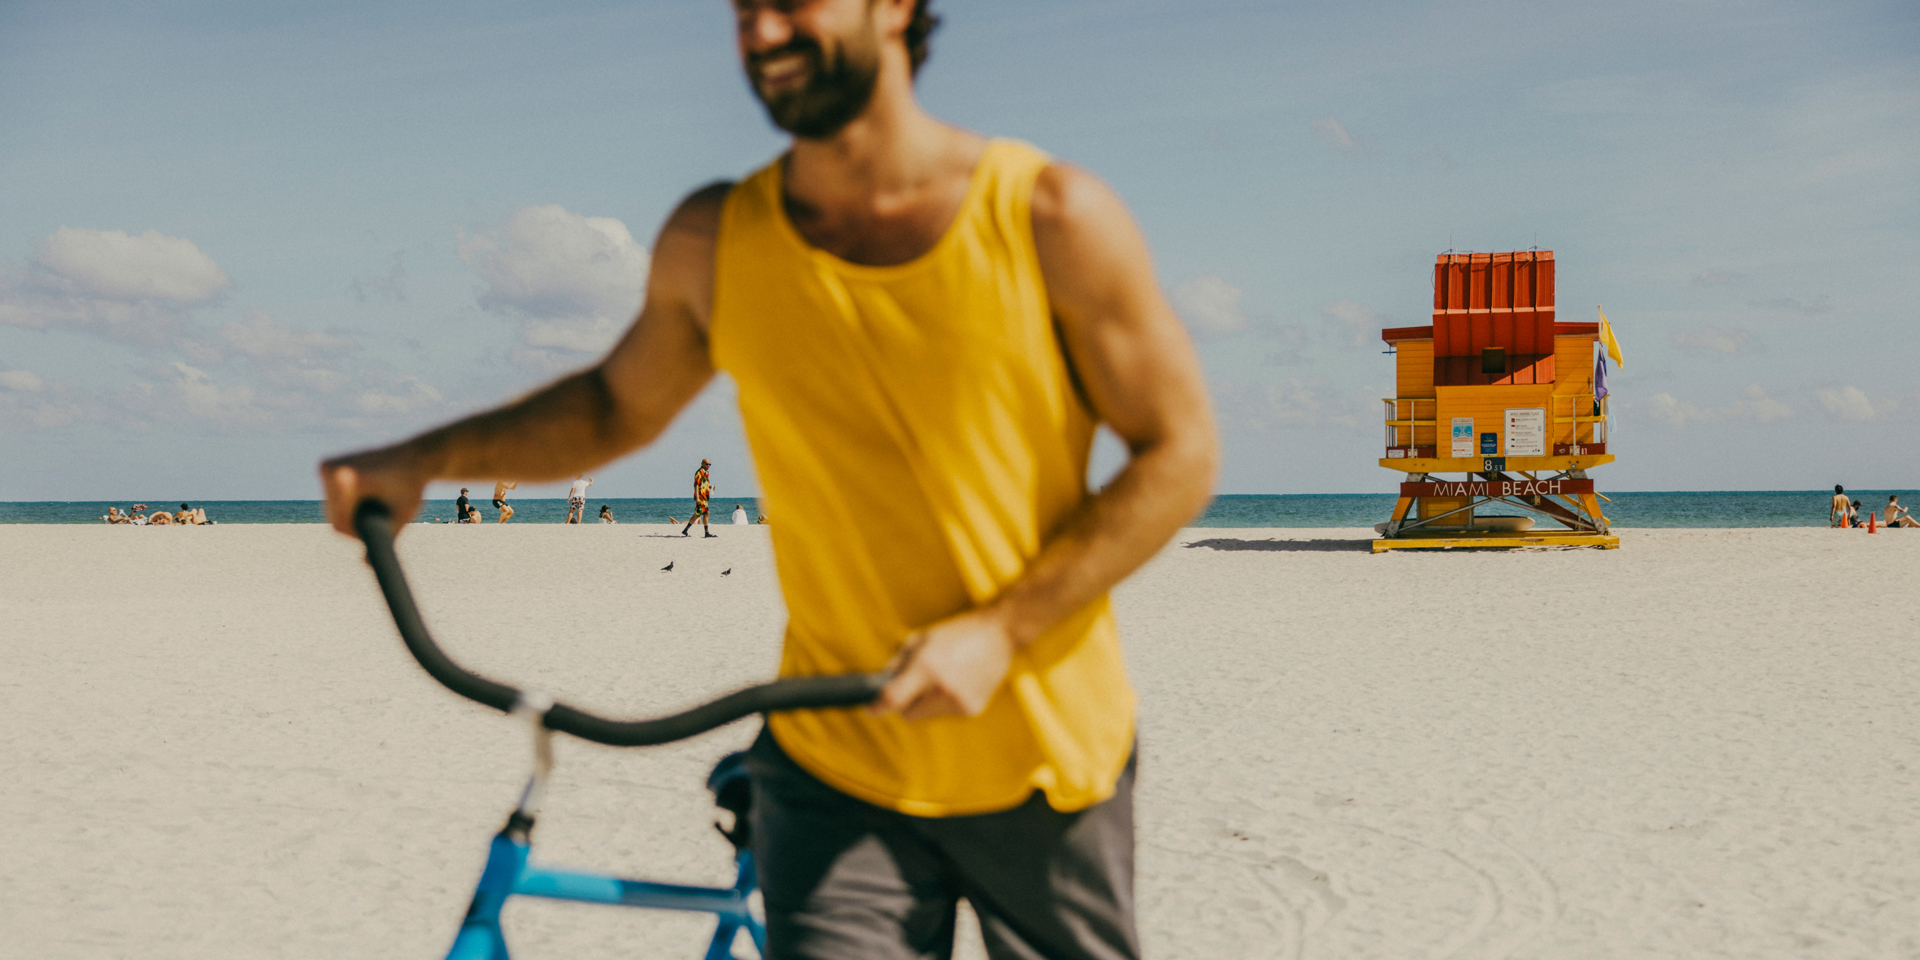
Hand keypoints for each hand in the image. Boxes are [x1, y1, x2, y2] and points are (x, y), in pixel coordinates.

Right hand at [319, 446, 429, 536]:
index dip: (361, 532)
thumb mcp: (402, 515)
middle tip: (384, 510)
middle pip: (334, 517)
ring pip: (332, 509)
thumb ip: (384, 541)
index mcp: (344, 476)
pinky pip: (333, 498)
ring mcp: (325, 465)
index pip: (342, 525)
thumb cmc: (412, 487)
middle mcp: (329, 468)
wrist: (415, 457)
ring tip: (378, 498)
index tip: (383, 519)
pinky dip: (348, 502)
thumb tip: (365, 563)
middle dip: (356, 523)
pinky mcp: (325, 465)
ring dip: (352, 513)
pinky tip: (368, 492)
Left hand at [872, 608, 1017, 720]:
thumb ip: (899, 664)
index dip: (877, 706)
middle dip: (905, 703)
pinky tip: (959, 682)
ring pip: (928, 715)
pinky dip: (946, 702)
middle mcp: (941, 688)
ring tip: (944, 677)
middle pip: (908, 714)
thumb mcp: (920, 640)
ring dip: (927, 703)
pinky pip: (946, 713)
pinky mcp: (972, 709)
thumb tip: (882, 685)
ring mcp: (958, 701)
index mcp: (926, 666)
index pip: (892, 699)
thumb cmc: (957, 632)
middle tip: (913, 686)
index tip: (871, 708)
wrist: (999, 633)